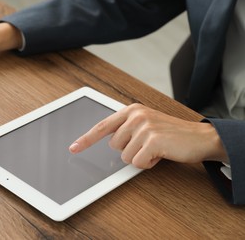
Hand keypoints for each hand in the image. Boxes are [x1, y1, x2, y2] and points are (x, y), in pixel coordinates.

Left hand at [69, 103, 227, 168]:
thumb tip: (108, 142)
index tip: (73, 147)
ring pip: (125, 156)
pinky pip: (138, 163)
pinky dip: (148, 163)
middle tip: (148, 144)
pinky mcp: (152, 140)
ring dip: (140, 157)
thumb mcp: (146, 124)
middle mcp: (136, 115)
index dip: (86, 139)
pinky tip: (160, 154)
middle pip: (114, 146)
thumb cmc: (171, 133)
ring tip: (156, 148)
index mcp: (132, 110)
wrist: (200, 137)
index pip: (102, 126)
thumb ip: (127, 129)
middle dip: (130, 150)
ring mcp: (144, 127)